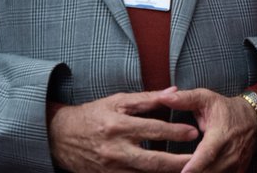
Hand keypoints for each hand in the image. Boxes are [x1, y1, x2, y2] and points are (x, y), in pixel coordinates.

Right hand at [47, 89, 199, 172]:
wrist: (59, 137)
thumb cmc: (92, 114)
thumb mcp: (117, 100)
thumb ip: (147, 98)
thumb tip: (174, 92)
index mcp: (119, 125)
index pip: (154, 129)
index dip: (176, 132)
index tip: (193, 132)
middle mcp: (115, 149)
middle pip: (153, 160)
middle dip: (178, 162)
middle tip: (197, 159)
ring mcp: (111, 168)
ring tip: (186, 170)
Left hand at [158, 88, 256, 172]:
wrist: (253, 119)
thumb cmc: (225, 109)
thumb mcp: (206, 99)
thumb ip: (185, 99)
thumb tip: (163, 97)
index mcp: (220, 135)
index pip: (207, 153)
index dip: (195, 166)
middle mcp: (230, 153)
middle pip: (208, 171)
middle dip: (192, 172)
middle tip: (170, 169)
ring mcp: (235, 165)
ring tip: (182, 171)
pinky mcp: (237, 172)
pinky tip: (196, 172)